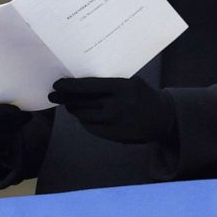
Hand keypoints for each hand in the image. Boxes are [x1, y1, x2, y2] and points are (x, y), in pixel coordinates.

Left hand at [49, 77, 174, 143]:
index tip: (57, 84)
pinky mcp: (115, 136)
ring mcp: (116, 122)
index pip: (88, 86)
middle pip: (83, 102)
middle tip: (54, 95)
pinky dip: (84, 121)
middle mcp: (117, 105)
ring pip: (84, 116)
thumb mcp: (130, 81)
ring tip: (69, 104)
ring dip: (74, 109)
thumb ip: (109, 81)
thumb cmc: (141, 94)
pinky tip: (81, 115)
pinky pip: (91, 128)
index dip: (70, 86)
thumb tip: (79, 80)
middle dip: (65, 99)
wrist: (162, 117)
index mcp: (121, 87)